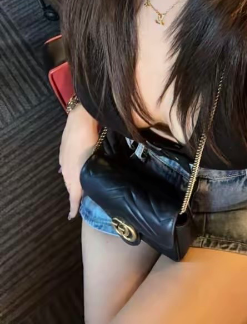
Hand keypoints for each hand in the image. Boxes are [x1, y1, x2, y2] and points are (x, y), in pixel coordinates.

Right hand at [59, 104, 99, 218]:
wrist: (80, 120)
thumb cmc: (90, 140)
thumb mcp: (94, 159)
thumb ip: (92, 174)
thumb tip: (90, 184)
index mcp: (73, 174)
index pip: (73, 195)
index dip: (73, 206)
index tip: (72, 216)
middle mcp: (66, 169)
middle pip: (69, 186)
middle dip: (73, 194)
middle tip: (79, 201)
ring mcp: (63, 159)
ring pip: (67, 175)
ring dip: (72, 182)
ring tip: (77, 186)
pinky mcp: (63, 150)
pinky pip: (65, 166)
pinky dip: (69, 171)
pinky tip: (71, 169)